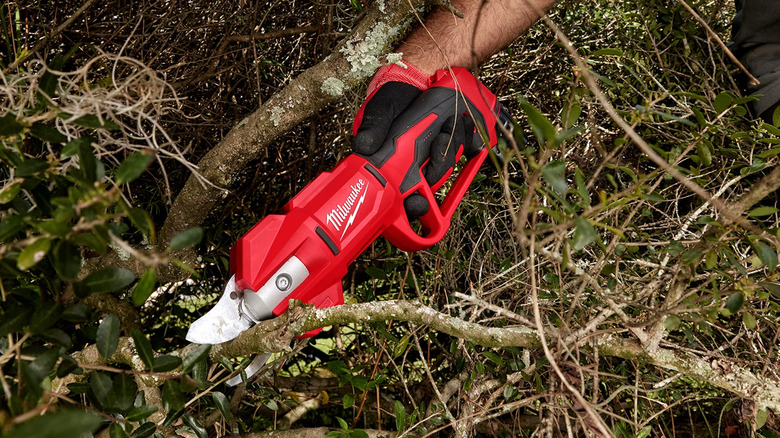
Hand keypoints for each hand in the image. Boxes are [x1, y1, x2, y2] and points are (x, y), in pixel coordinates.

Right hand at [353, 64, 480, 219]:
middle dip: (438, 164)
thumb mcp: (380, 108)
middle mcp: (419, 163)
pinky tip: (464, 121)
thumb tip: (362, 148)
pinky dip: (471, 137)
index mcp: (397, 164)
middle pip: (433, 181)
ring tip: (448, 122)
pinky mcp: (460, 140)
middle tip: (438, 139)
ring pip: (451, 162)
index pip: (404, 196)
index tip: (419, 202)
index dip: (413, 205)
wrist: (420, 75)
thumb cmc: (395, 96)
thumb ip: (373, 127)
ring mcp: (440, 153)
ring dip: (452, 143)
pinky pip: (471, 148)